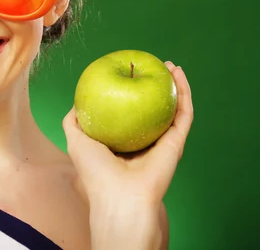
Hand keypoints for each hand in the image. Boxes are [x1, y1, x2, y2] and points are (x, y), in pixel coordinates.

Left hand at [62, 61, 193, 209]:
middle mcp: (144, 140)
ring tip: (170, 65)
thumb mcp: (76, 140)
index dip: (129, 90)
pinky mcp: (177, 142)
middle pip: (152, 107)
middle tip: (152, 64)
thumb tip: (77, 102)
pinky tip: (179, 76)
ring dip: (174, 85)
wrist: (120, 196)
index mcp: (123, 141)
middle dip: (154, 85)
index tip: (127, 70)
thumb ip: (74, 121)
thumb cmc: (95, 171)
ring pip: (172, 108)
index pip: (128, 112)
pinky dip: (184, 94)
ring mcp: (162, 141)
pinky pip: (183, 114)